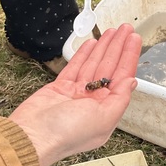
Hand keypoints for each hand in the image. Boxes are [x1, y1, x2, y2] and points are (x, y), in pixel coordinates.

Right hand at [10, 25, 140, 165]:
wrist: (31, 136)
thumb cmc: (67, 134)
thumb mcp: (103, 118)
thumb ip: (120, 98)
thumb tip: (131, 82)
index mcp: (106, 112)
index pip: (122, 78)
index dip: (129, 57)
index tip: (134, 40)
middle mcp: (93, 103)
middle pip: (109, 68)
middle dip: (118, 47)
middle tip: (126, 28)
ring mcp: (76, 94)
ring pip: (94, 64)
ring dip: (104, 47)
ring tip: (112, 31)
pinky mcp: (60, 88)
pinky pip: (75, 66)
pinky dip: (84, 54)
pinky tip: (92, 43)